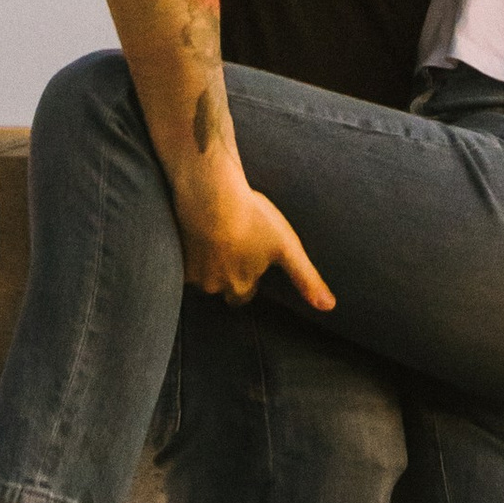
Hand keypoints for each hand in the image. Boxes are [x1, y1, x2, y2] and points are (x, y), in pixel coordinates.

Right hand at [178, 176, 335, 311]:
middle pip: (221, 286)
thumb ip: (306, 279)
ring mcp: (191, 271)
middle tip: (232, 244)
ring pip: (200, 274)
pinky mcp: (174, 254)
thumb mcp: (288, 248)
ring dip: (207, 259)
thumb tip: (329, 308)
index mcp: (240, 286)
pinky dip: (188, 248)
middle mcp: (213, 286)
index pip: (244, 295)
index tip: (251, 259)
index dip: (249, 278)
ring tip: (216, 232)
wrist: (211, 194)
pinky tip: (196, 229)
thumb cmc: (253, 219)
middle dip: (226, 272)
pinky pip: (181, 259)